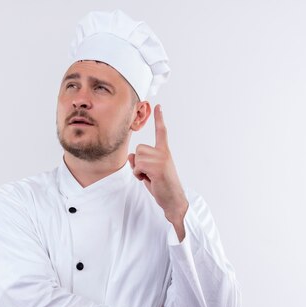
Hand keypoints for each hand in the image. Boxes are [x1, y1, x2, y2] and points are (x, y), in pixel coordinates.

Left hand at [128, 104, 188, 237]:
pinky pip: (137, 166)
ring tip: (150, 177)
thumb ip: (141, 161)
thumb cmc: (162, 186)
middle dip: (139, 163)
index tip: (158, 106)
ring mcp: (161, 159)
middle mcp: (164, 152)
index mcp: (165, 152)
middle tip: (149, 174)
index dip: (159, 118)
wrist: (173, 200)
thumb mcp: (149, 171)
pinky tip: (150, 180)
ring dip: (139, 170)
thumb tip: (132, 156)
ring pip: (137, 158)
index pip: (162, 132)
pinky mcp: (157, 167)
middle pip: (139, 149)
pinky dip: (139, 175)